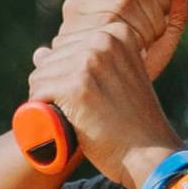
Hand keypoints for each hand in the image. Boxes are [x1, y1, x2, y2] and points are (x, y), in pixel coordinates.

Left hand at [27, 0, 187, 188]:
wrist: (150, 154)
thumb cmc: (132, 122)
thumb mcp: (116, 79)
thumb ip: (83, 61)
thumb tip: (39, 52)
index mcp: (117, 34)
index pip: (66, 46)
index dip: (68, 76)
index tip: (90, 96)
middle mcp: (103, 40)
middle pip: (51, 59)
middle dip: (55, 87)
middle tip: (81, 111)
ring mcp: (89, 62)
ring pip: (40, 76)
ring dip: (46, 99)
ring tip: (73, 118)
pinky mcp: (75, 86)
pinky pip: (38, 92)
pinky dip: (41, 111)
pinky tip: (62, 122)